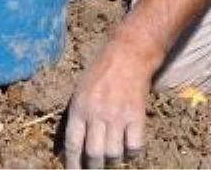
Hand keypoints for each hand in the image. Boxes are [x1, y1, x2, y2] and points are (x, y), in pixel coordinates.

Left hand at [65, 38, 154, 169]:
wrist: (129, 53)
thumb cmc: (102, 68)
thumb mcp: (81, 88)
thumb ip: (79, 114)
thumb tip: (75, 143)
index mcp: (80, 107)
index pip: (73, 144)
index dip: (73, 164)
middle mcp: (97, 113)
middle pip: (94, 154)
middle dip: (94, 167)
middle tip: (96, 167)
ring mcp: (118, 115)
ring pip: (114, 154)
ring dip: (113, 160)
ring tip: (113, 156)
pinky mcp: (137, 115)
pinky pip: (135, 146)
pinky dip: (132, 153)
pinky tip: (130, 148)